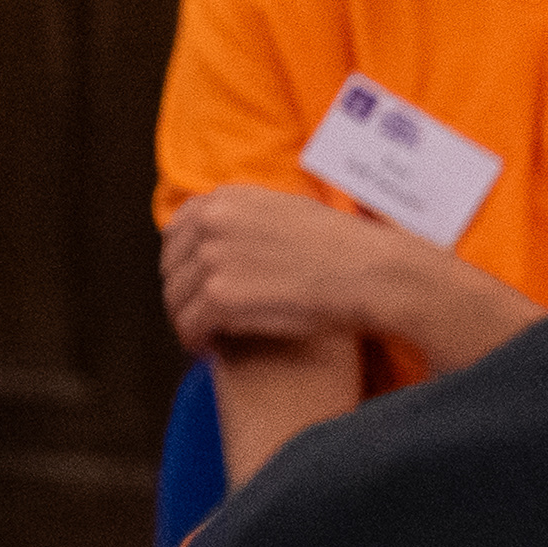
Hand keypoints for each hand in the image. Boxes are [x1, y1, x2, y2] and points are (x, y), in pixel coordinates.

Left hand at [160, 183, 395, 354]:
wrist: (375, 273)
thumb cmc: (345, 249)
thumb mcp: (290, 211)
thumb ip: (249, 217)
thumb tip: (219, 226)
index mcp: (227, 198)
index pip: (178, 230)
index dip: (182, 261)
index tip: (192, 282)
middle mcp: (213, 221)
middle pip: (172, 266)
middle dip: (183, 292)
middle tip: (196, 315)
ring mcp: (213, 256)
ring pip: (176, 298)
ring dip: (186, 319)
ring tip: (202, 335)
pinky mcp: (220, 296)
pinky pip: (189, 324)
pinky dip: (194, 339)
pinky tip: (207, 348)